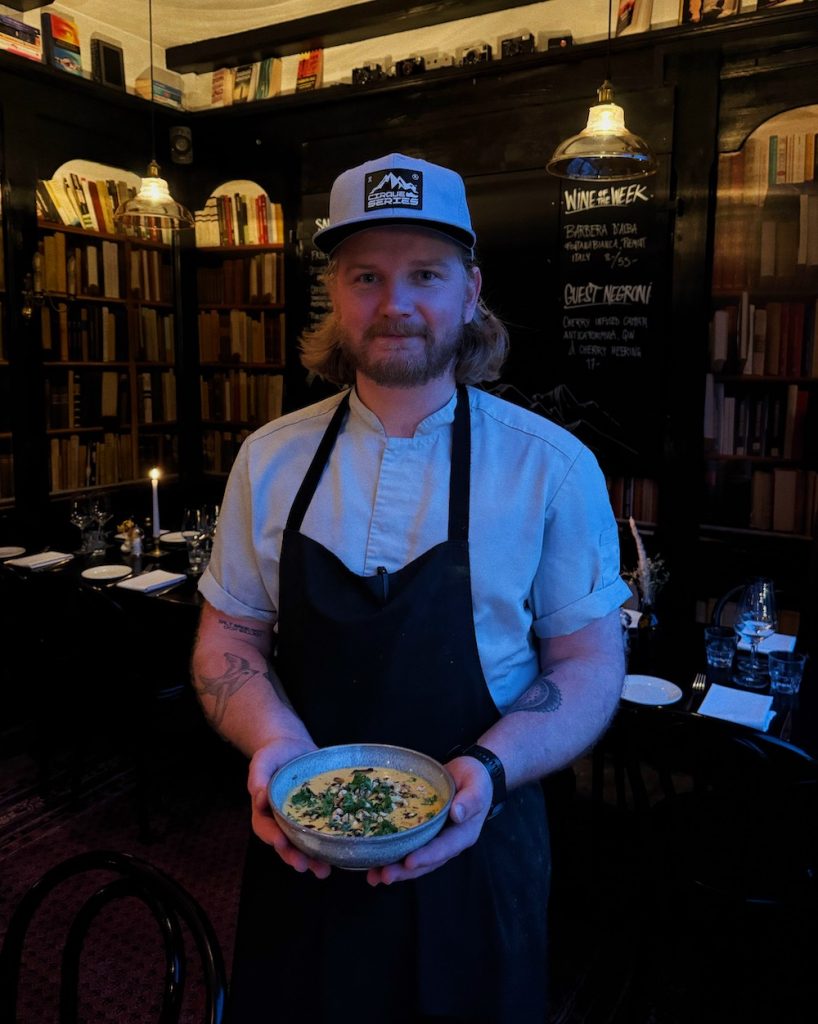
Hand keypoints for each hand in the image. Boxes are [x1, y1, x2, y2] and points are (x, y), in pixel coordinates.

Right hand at [247, 736, 331, 878]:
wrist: (293, 748)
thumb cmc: (274, 755)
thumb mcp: (263, 760)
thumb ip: (257, 776)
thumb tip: (259, 796)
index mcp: (264, 811)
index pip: (265, 828)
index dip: (272, 837)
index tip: (280, 842)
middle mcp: (281, 821)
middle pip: (285, 844)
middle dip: (294, 856)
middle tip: (303, 866)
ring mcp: (300, 821)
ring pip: (304, 844)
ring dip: (313, 859)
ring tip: (323, 871)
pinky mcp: (318, 817)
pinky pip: (323, 833)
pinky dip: (330, 845)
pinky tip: (341, 853)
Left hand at [366, 755, 492, 885]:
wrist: (470, 773)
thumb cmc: (476, 779)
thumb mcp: (477, 785)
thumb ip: (471, 799)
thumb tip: (457, 813)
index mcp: (463, 834)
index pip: (444, 848)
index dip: (427, 856)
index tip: (409, 861)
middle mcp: (449, 843)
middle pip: (427, 862)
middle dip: (405, 871)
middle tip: (384, 876)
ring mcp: (435, 840)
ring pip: (415, 860)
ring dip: (396, 869)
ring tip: (374, 876)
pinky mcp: (423, 834)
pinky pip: (408, 847)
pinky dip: (392, 856)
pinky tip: (373, 862)